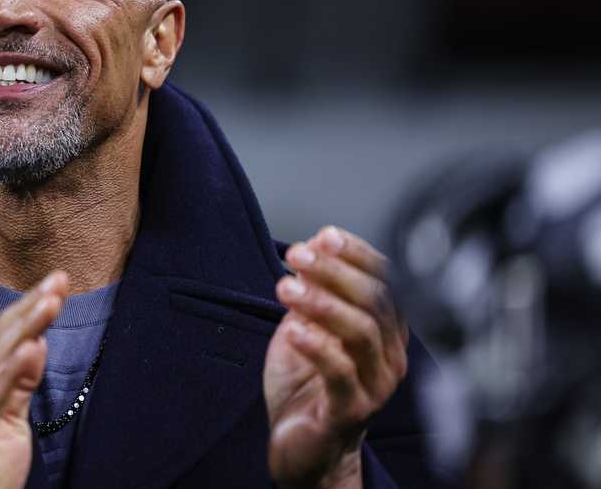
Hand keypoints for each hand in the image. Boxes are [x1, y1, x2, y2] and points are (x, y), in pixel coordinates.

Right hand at [0, 271, 68, 488]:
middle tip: (59, 280)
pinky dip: (9, 370)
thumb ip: (18, 385)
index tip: (54, 285)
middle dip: (28, 307)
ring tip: (50, 302)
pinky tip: (29, 347)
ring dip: (24, 327)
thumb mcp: (4, 423)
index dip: (24, 308)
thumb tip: (36, 343)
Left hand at [264, 227, 408, 488]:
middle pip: (376, 301)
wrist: (301, 442)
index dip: (357, 254)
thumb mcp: (306, 324)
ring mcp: (376, 384)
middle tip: (298, 255)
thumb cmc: (307, 381)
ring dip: (322, 303)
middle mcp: (390, 354)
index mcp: (386, 328)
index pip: (387, 279)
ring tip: (287, 288)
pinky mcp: (352, 411)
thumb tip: (314, 244)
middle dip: (335, 271)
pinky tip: (293, 329)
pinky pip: (341, 373)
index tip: (325, 235)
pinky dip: (317, 345)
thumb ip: (314, 289)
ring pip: (362, 332)